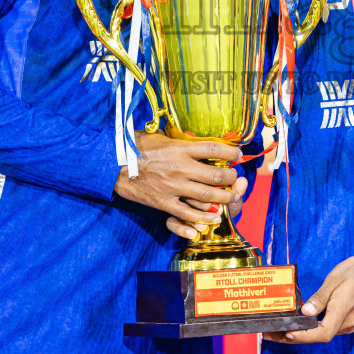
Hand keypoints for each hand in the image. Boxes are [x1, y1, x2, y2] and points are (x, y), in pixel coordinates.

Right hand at [114, 131, 240, 238]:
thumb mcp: (160, 137)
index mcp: (180, 148)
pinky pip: (188, 213)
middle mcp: (181, 168)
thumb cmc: (135, 147)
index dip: (230, 152)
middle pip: (216, 175)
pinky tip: (214, 217)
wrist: (114, 165)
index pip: (213, 148)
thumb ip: (179, 140)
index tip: (239, 154)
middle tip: (236, 178)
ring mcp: (173, 187)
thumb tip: (195, 139)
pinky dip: (203, 217)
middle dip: (231, 178)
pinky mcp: (164, 202)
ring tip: (231, 197)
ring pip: (207, 196)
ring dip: (223, 198)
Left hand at [263, 253, 353, 343]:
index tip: (285, 333)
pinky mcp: (348, 321)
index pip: (321, 334)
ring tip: (279, 329)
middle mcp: (346, 323)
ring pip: (322, 334)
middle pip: (318, 337)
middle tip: (270, 334)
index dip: (302, 336)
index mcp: (342, 312)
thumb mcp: (335, 279)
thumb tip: (305, 312)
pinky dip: (311, 329)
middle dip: (294, 337)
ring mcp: (348, 324)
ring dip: (301, 334)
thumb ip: (320, 298)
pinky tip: (298, 323)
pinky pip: (327, 328)